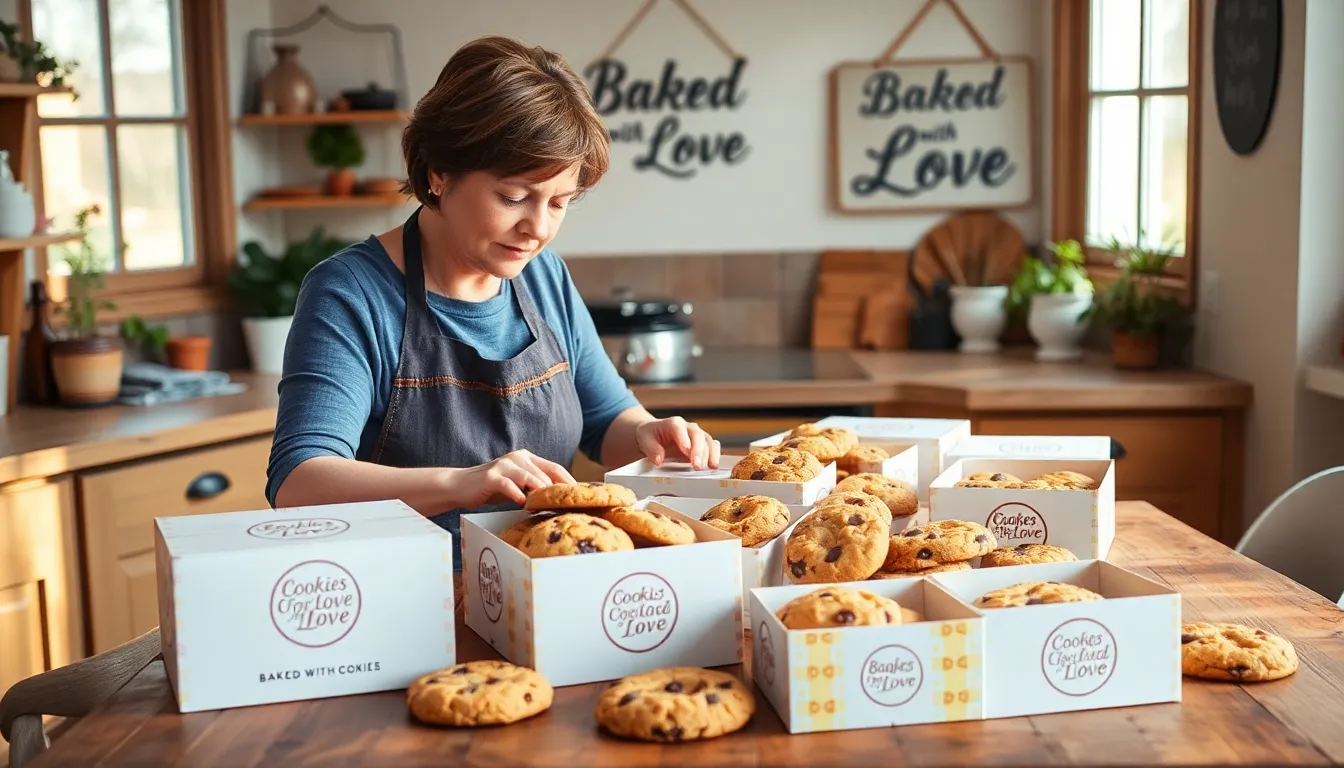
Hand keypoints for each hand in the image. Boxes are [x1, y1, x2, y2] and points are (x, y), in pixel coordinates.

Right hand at [445, 449, 575, 507]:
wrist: (461, 485)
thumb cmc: (492, 487)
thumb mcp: (517, 484)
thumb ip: (535, 487)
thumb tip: (559, 500)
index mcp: (527, 458)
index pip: (554, 467)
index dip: (569, 481)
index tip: (580, 495)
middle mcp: (518, 458)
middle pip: (545, 473)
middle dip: (557, 490)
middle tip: (568, 505)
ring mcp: (504, 466)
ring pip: (529, 477)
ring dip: (540, 491)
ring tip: (549, 504)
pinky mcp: (491, 477)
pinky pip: (508, 485)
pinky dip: (516, 493)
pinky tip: (522, 502)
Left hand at [635, 416, 720, 469]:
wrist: (655, 434)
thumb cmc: (650, 435)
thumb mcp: (645, 439)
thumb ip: (652, 448)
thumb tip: (659, 459)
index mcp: (674, 423)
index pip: (680, 429)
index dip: (684, 439)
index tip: (686, 450)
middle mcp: (688, 428)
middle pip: (697, 435)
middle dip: (698, 450)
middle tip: (697, 465)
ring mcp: (698, 436)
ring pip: (708, 441)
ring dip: (711, 454)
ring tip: (711, 467)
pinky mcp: (703, 445)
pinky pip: (713, 447)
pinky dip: (715, 456)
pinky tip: (714, 467)